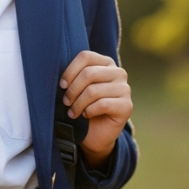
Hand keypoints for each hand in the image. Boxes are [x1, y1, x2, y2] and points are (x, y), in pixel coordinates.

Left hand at [59, 51, 132, 168]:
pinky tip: (86, 115)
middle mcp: (118, 72)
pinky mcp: (127, 106)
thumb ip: (75, 76)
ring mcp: (125, 89)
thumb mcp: (78, 87)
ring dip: (78, 104)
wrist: (96, 133)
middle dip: (72, 90)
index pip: (86, 56)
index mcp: (106, 62)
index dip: (70, 71)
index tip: (62, 85)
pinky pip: (102, 104)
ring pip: (93, 91)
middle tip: (66, 102)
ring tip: (72, 112)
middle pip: (88, 73)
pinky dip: (89, 111)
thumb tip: (62, 78)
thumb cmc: (84, 105)